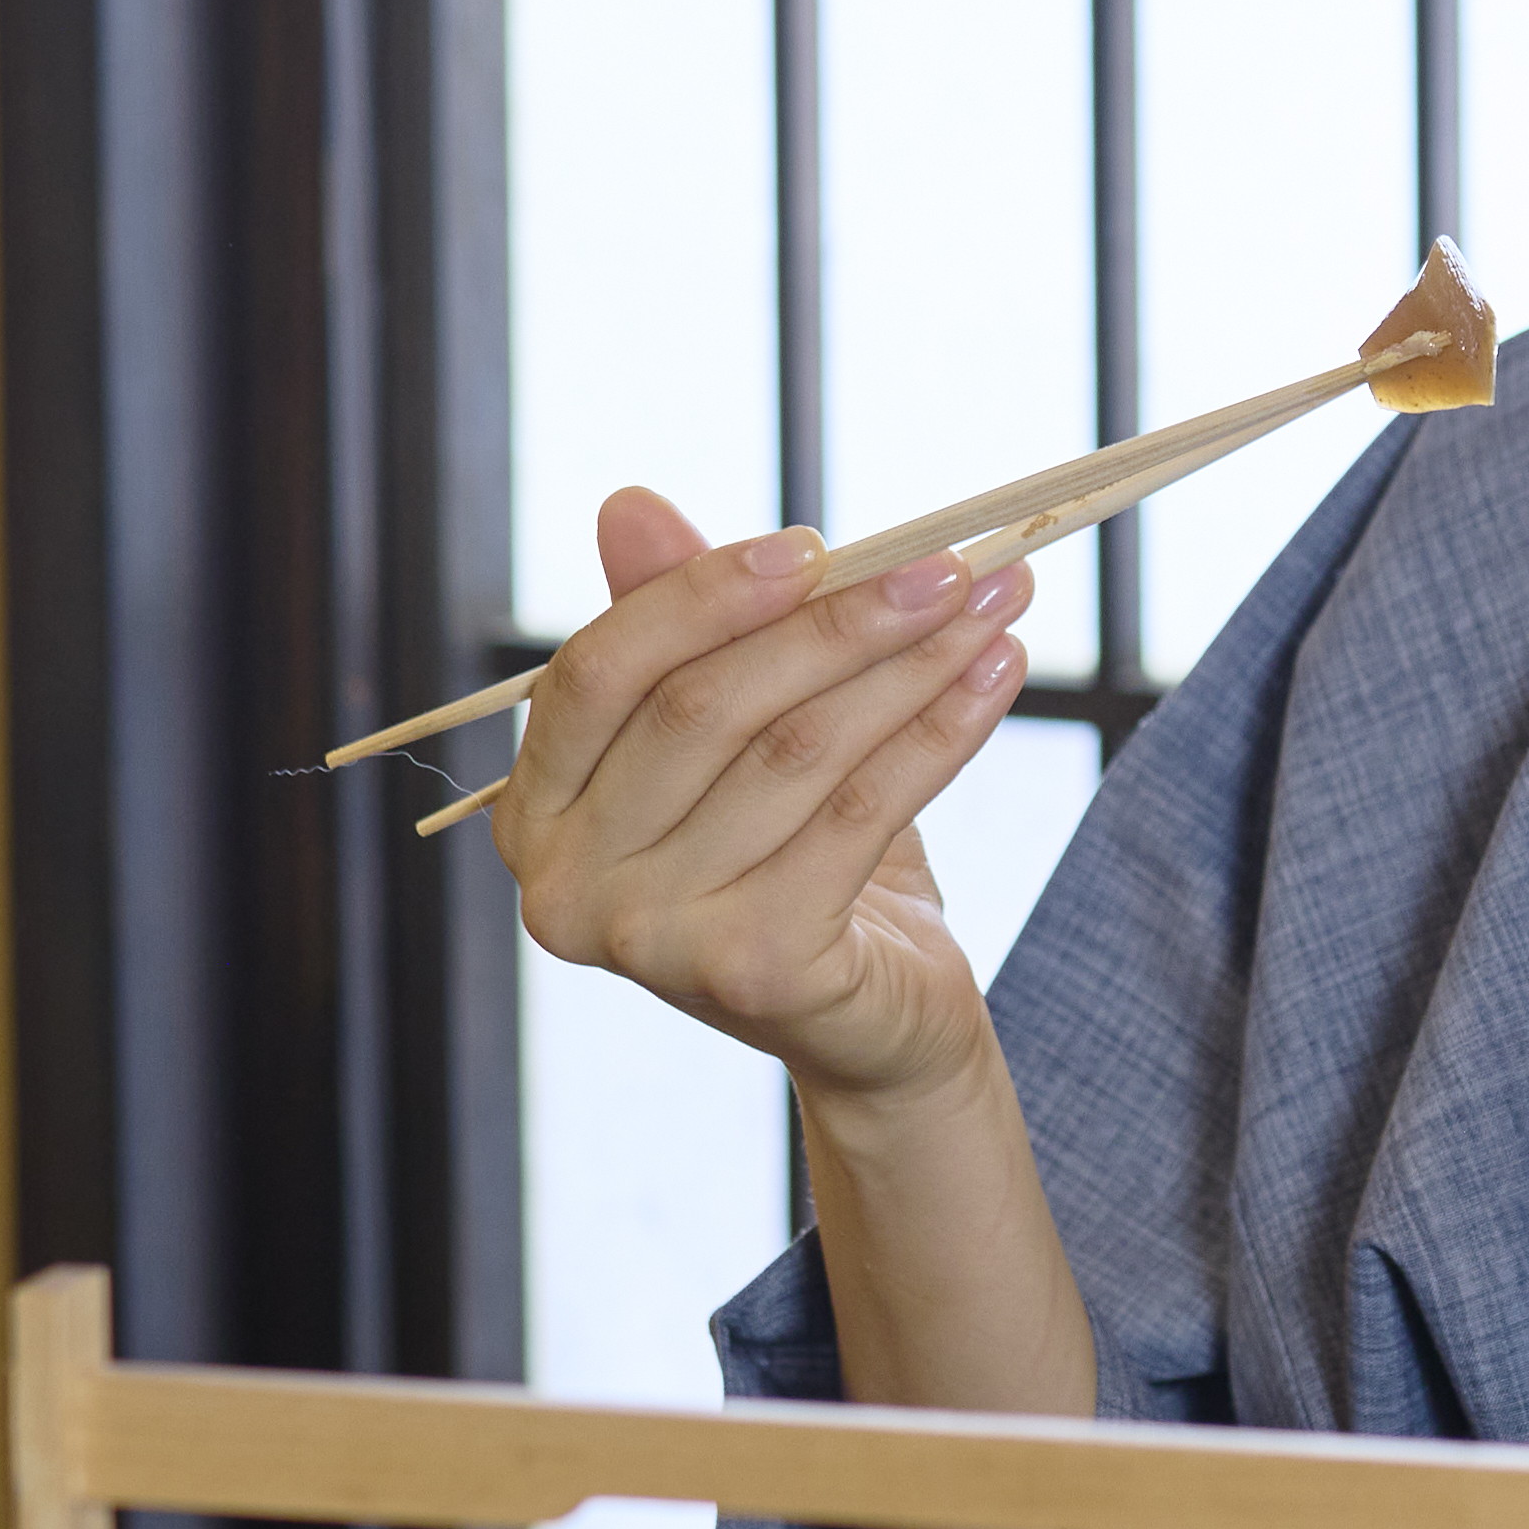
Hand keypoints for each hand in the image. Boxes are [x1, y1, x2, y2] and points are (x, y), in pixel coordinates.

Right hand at [483, 484, 1028, 1114]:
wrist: (872, 1024)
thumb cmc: (793, 859)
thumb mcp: (734, 734)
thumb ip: (680, 627)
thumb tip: (628, 505)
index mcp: (535, 812)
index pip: (599, 672)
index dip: (702, 595)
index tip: (817, 542)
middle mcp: (565, 886)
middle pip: (703, 708)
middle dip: (838, 621)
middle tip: (947, 563)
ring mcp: (650, 939)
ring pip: (792, 753)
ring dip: (909, 665)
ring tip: (993, 606)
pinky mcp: (748, 970)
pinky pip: (857, 814)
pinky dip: (940, 733)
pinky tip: (994, 677)